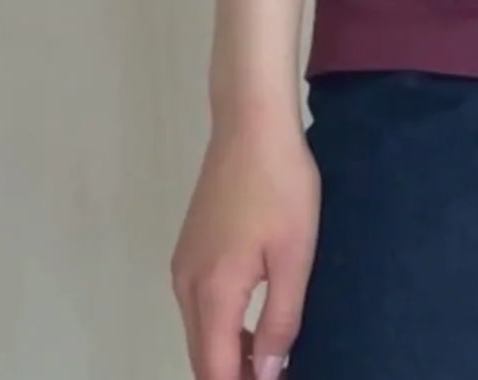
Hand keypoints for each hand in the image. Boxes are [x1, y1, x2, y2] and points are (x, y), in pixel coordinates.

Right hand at [171, 106, 320, 379]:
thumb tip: (268, 374)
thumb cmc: (280, 185)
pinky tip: (253, 326)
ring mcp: (183, 266)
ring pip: (199, 333)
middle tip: (276, 375)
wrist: (250, 122)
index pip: (215, 370)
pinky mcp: (188, 250)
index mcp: (213, 292)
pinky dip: (221, 329)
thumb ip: (281, 321)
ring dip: (229, 356)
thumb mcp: (294, 256)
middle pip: (202, 357)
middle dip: (234, 376)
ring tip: (270, 360)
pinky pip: (199, 308)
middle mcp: (186, 286)